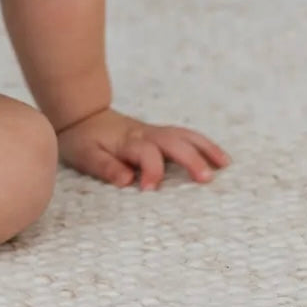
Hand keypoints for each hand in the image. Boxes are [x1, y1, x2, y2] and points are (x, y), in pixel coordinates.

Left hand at [56, 107, 228, 190]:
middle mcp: (146, 134)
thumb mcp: (85, 155)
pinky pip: (186, 137)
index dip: (150, 171)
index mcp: (127, 141)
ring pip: (185, 136)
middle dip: (191, 159)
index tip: (148, 191)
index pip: (145, 153)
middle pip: (173, 142)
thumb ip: (105, 167)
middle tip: (206, 180)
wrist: (82, 115)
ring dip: (205, 149)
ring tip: (224, 165)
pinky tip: (219, 159)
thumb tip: (126, 180)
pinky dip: (204, 145)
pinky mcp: (160, 135)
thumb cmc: (83, 139)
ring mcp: (155, 132)